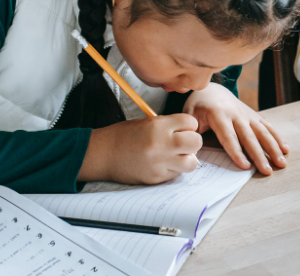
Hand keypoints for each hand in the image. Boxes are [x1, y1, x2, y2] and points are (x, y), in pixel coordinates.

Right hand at [81, 114, 202, 184]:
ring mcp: (160, 163)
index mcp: (159, 126)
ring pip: (192, 163)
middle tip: (184, 143)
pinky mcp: (156, 178)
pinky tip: (163, 164)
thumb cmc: (124, 136)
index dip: (189, 125)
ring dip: (187, 159)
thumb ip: (169, 126)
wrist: (103, 154)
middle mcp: (162, 144)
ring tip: (176, 156)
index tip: (183, 128)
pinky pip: (176, 174)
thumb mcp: (148, 122)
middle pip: (196, 142)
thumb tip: (189, 131)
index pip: (191, 122)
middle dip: (193, 141)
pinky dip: (174, 169)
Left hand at [184, 84, 288, 174]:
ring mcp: (247, 114)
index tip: (246, 166)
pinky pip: (268, 126)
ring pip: (263, 132)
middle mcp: (236, 113)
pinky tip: (286, 149)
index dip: (237, 152)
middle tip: (268, 171)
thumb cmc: (198, 107)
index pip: (229, 137)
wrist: (211, 89)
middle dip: (260, 155)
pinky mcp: (254, 115)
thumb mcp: (188, 117)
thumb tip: (191, 156)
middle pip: (250, 137)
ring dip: (274, 148)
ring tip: (282, 162)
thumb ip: (191, 135)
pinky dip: (278, 137)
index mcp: (218, 114)